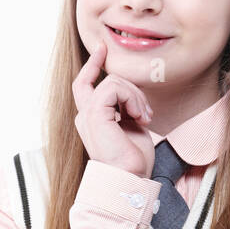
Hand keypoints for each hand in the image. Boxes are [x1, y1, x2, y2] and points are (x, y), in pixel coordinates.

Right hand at [72, 39, 155, 178]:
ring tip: (145, 118)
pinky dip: (131, 98)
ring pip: (113, 82)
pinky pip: (113, 87)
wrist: (130, 180)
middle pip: (99, 79)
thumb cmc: (133, 161)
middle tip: (145, 111)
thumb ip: (126, 109)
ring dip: (135, 96)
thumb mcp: (131, 128)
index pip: (84, 84)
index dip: (92, 65)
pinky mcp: (95, 114)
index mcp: (91, 119)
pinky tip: (140, 117)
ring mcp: (87, 115)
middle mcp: (84, 116)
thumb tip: (132, 95)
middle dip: (127, 85)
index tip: (102, 48)